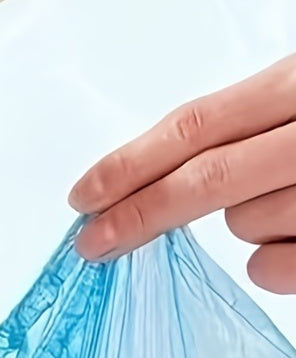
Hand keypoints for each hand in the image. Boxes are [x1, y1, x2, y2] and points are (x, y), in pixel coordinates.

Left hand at [69, 53, 295, 293]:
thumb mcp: (295, 98)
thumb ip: (241, 126)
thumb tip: (157, 173)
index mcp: (294, 89)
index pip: (194, 127)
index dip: (129, 164)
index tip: (83, 195)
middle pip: (203, 180)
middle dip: (136, 215)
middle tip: (91, 242)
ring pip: (244, 226)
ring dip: (243, 224)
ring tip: (286, 200)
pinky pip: (271, 269)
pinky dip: (271, 262)